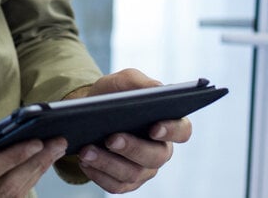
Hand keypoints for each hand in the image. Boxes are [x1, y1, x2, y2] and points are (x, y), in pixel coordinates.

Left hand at [65, 69, 192, 193]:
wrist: (89, 114)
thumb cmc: (113, 96)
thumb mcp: (123, 81)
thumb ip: (139, 82)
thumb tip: (156, 89)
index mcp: (168, 124)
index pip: (182, 131)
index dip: (172, 131)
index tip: (154, 127)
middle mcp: (160, 151)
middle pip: (156, 156)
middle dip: (133, 148)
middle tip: (111, 138)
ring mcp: (144, 170)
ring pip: (132, 174)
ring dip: (108, 163)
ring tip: (86, 150)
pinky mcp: (125, 183)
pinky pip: (115, 186)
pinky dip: (98, 174)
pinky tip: (85, 162)